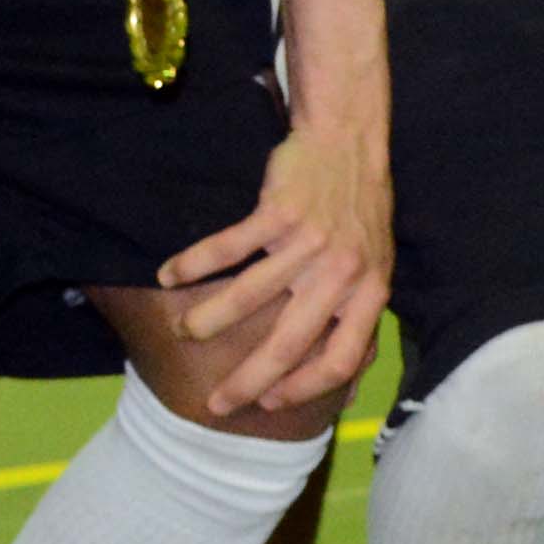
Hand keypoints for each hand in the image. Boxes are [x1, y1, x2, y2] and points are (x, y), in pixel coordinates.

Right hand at [159, 122, 393, 416]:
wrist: (350, 140)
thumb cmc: (360, 213)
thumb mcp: (376, 270)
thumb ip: (360, 324)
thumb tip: (348, 394)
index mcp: (370, 292)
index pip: (341, 359)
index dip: (304, 388)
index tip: (270, 403)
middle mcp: (343, 272)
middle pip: (289, 343)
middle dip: (246, 381)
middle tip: (214, 403)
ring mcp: (312, 241)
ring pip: (248, 297)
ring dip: (207, 321)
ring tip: (183, 332)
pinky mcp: (281, 210)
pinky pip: (228, 247)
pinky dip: (192, 263)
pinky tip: (167, 275)